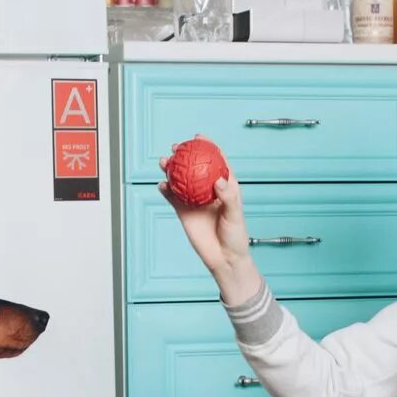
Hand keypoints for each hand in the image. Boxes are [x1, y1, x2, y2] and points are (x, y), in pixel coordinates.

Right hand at [158, 137, 261, 302]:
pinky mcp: (184, 212)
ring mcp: (194, 200)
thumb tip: (217, 180)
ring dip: (170, 170)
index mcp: (224, 186)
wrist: (224, 258)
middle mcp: (207, 190)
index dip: (207, 147)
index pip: (216, 161)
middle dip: (184, 155)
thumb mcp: (235, 215)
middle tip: (176, 147)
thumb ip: (227, 197)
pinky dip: (166, 190)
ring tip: (163, 162)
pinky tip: (161, 185)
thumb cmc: (235, 236)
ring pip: (180, 180)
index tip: (198, 138)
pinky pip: (172, 198)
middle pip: (193, 167)